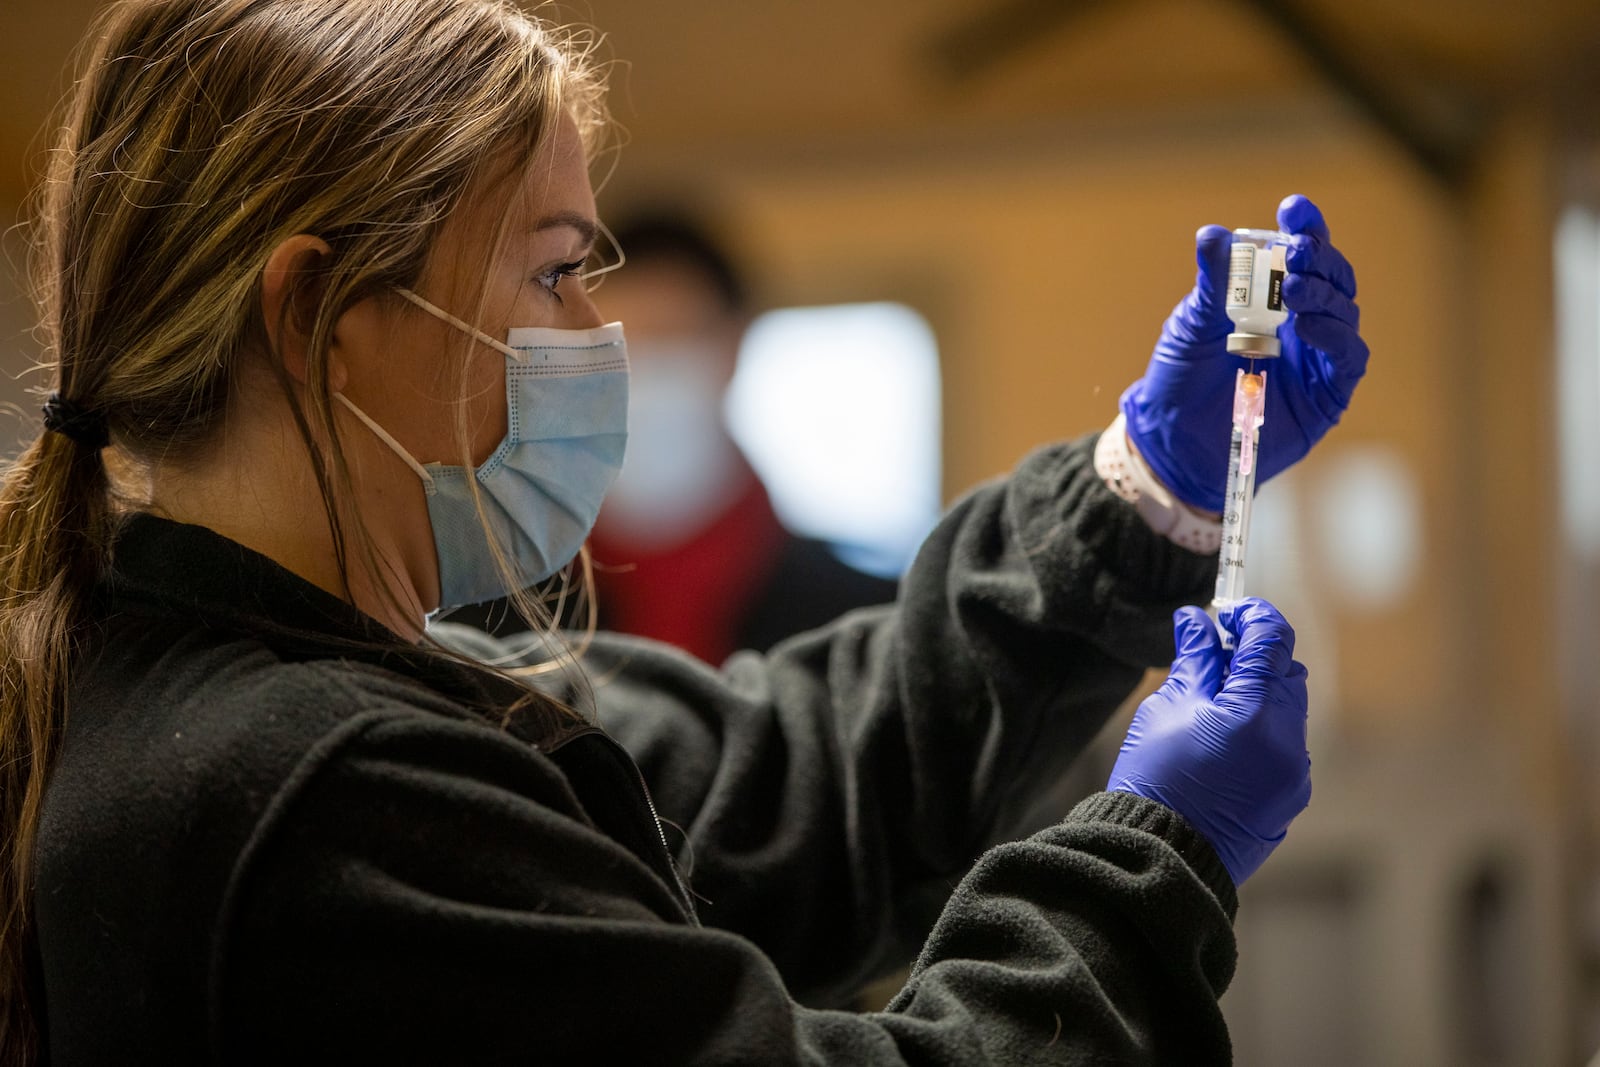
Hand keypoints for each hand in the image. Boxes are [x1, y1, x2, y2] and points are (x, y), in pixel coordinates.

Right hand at [1106, 598, 1310, 884]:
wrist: (1164, 855)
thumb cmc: (1156, 781)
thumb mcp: (1166, 710)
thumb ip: (1194, 661)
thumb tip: (1198, 622)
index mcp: (1255, 710)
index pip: (1272, 638)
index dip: (1251, 616)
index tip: (1228, 614)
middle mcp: (1287, 739)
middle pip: (1287, 673)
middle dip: (1256, 658)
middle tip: (1214, 658)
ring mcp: (1295, 771)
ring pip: (1290, 710)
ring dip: (1261, 695)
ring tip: (1215, 706)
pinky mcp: (1291, 796)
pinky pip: (1286, 746)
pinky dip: (1264, 731)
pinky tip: (1225, 743)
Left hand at [1119, 194, 1367, 512]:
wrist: (1173, 439)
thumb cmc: (1181, 379)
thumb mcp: (1191, 325)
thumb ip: (1211, 285)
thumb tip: (1213, 234)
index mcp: (1271, 298)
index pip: (1301, 254)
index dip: (1306, 228)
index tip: (1295, 208)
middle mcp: (1301, 321)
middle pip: (1333, 277)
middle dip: (1319, 257)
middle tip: (1297, 251)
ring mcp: (1318, 356)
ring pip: (1344, 312)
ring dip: (1323, 294)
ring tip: (1293, 290)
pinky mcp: (1328, 394)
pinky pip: (1349, 357)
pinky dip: (1335, 337)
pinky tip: (1308, 327)